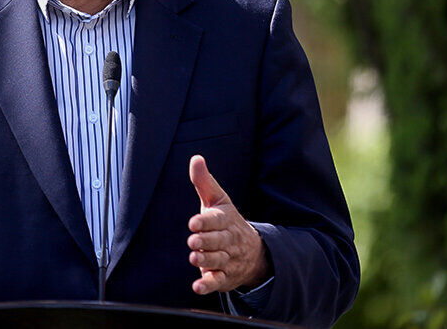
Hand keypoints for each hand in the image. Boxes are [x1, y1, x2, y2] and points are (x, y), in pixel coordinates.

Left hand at [187, 154, 268, 294]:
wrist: (253, 252)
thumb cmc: (226, 222)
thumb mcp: (218, 200)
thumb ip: (204, 181)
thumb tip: (195, 158)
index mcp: (226, 220)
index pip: (217, 220)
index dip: (205, 222)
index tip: (194, 223)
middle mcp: (228, 241)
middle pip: (218, 242)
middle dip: (206, 241)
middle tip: (193, 241)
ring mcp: (227, 260)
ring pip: (218, 261)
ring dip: (206, 261)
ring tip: (194, 258)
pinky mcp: (224, 277)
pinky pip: (217, 282)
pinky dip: (207, 286)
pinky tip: (197, 287)